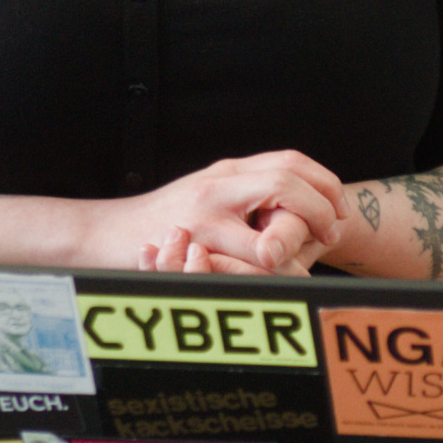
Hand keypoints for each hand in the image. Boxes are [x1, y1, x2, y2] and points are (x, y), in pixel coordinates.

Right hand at [79, 151, 343, 278]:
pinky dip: (268, 275)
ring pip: (274, 229)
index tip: (337, 209)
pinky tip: (270, 281)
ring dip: (299, 251)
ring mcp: (206, 215)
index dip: (325, 183)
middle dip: (322, 211)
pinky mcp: (195, 245)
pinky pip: (247, 265)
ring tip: (302, 265)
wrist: (104, 234)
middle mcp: (220, 186)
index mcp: (228, 171)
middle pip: (289, 182)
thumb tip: (297, 208)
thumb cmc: (161, 222)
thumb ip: (244, 195)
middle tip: (330, 235)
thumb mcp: (205, 195)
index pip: (290, 161)